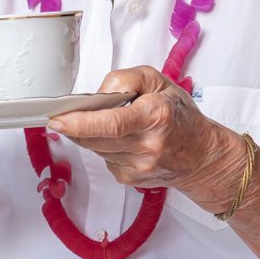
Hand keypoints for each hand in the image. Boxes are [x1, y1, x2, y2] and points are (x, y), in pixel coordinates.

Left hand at [47, 66, 241, 206]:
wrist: (201, 155)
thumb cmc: (179, 116)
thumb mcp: (158, 81)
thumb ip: (125, 79)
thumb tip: (97, 94)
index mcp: (156, 116)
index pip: (112, 123)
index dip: (80, 122)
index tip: (57, 119)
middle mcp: (148, 146)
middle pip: (97, 137)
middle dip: (76, 125)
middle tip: (63, 114)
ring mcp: (139, 167)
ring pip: (96, 148)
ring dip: (90, 134)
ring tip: (105, 121)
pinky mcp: (130, 179)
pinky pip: (103, 158)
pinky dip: (102, 145)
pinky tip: (118, 138)